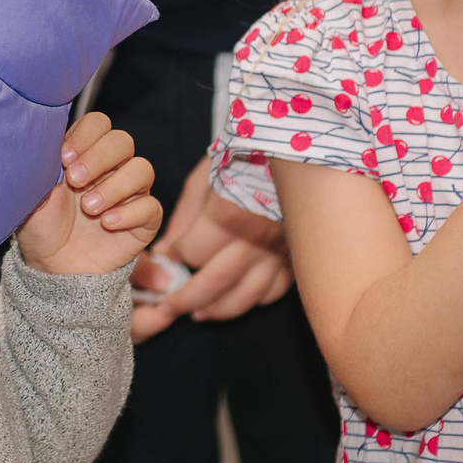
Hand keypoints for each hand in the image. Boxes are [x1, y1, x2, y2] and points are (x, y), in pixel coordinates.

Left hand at [16, 112, 160, 277]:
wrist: (52, 267)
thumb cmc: (41, 226)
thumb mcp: (31, 194)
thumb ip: (41, 165)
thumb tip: (46, 140)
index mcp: (84, 153)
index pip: (98, 123)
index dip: (85, 136)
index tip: (64, 159)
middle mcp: (111, 168)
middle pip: (122, 141)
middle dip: (99, 158)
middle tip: (75, 181)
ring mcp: (130, 193)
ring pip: (142, 169)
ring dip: (115, 186)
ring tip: (89, 208)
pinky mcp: (144, 219)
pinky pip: (151, 206)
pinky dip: (130, 212)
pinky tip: (107, 223)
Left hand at [130, 169, 291, 341]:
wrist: (298, 149)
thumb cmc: (246, 154)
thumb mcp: (206, 177)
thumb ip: (183, 217)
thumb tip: (164, 250)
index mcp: (228, 215)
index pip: (192, 253)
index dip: (175, 256)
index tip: (168, 254)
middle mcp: (254, 240)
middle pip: (214, 284)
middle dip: (185, 300)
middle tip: (167, 308)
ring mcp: (278, 252)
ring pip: (245, 297)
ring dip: (218, 311)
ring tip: (198, 314)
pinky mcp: (296, 257)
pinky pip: (275, 292)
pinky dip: (255, 301)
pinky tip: (237, 298)